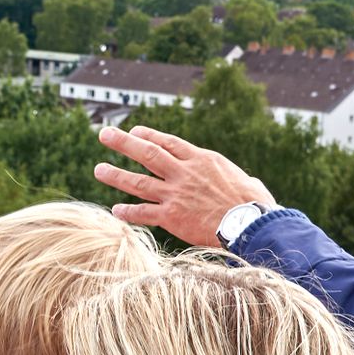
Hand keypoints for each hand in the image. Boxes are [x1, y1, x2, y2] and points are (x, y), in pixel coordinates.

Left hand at [91, 125, 273, 248]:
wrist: (249, 224)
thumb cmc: (254, 204)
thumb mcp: (246, 181)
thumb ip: (236, 179)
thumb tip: (250, 183)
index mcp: (202, 160)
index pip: (169, 142)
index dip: (149, 136)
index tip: (134, 130)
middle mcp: (184, 173)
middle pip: (147, 154)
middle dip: (123, 143)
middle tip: (104, 134)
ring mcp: (175, 195)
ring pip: (139, 182)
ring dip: (116, 175)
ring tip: (99, 169)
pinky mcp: (171, 217)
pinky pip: (144, 213)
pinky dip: (128, 212)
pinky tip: (115, 210)